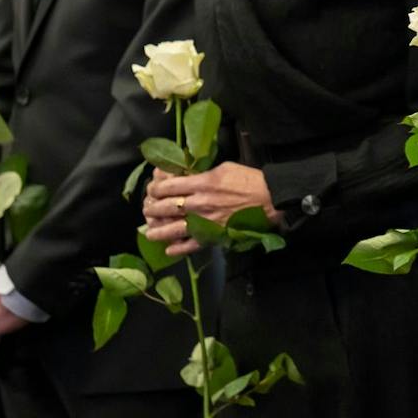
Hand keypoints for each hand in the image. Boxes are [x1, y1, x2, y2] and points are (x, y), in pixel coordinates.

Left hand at [142, 163, 283, 256]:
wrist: (269, 198)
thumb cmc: (248, 179)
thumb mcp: (223, 168)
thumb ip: (201, 173)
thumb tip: (185, 176)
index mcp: (201, 183)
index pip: (167, 187)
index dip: (154, 188)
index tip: (152, 190)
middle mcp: (199, 204)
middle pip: (165, 207)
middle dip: (151, 208)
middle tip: (148, 209)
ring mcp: (204, 222)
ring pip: (172, 229)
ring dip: (157, 231)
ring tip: (150, 232)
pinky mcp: (213, 236)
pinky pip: (190, 246)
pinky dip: (177, 249)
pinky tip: (169, 249)